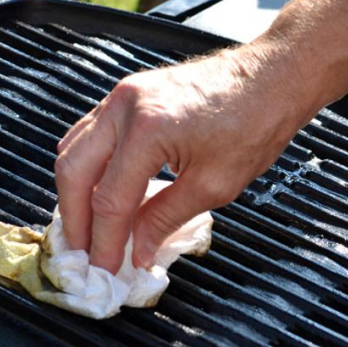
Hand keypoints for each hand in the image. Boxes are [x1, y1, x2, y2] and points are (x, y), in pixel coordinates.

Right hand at [54, 41, 325, 272]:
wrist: (272, 77)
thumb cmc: (255, 123)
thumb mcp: (214, 184)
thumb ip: (165, 219)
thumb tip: (137, 250)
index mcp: (147, 129)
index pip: (110, 200)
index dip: (105, 241)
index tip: (104, 269)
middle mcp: (126, 107)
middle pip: (74, 171)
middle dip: (75, 218)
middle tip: (82, 253)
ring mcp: (123, 95)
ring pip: (75, 149)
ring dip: (76, 192)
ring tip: (86, 228)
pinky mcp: (129, 93)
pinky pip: (90, 133)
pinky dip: (88, 166)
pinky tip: (95, 190)